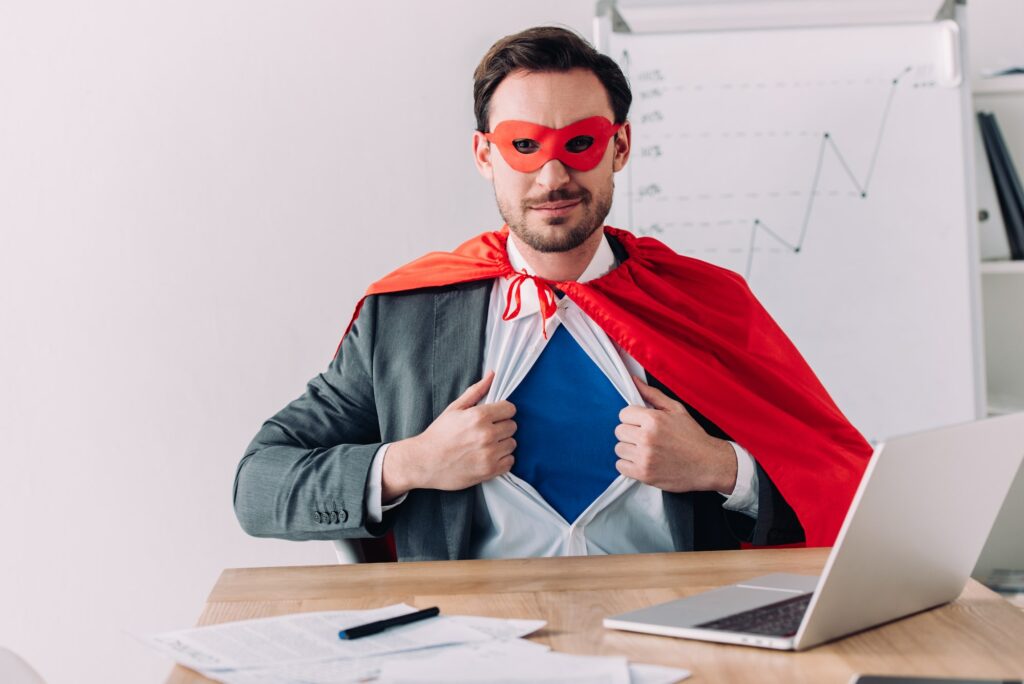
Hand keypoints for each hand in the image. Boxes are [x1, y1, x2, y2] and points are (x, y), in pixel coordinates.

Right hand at [382, 371, 515, 499]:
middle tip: (487, 431)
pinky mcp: (489, 470)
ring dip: (502, 444)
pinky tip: (488, 457)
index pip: (510, 409)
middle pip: (512, 426)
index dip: (502, 411)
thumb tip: (493, 374)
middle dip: (502, 427)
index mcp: (478, 416)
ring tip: (486, 445)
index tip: (494, 416)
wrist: (424, 462)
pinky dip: (502, 459)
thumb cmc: (438, 434)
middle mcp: (486, 434)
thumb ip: (476, 391)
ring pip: (512, 444)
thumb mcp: (454, 408)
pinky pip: (510, 462)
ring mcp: (489, 454)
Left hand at [614, 375, 736, 493]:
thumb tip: (634, 381)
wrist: (708, 464)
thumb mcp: (676, 409)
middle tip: (645, 437)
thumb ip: (652, 394)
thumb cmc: (693, 437)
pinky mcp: (644, 474)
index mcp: (653, 419)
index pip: (623, 414)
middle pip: (619, 431)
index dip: (633, 418)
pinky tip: (642, 461)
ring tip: (646, 450)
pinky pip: (620, 466)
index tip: (641, 423)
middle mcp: (647, 438)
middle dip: (631, 433)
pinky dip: (629, 465)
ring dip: (629, 449)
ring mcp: (644, 457)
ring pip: (619, 448)